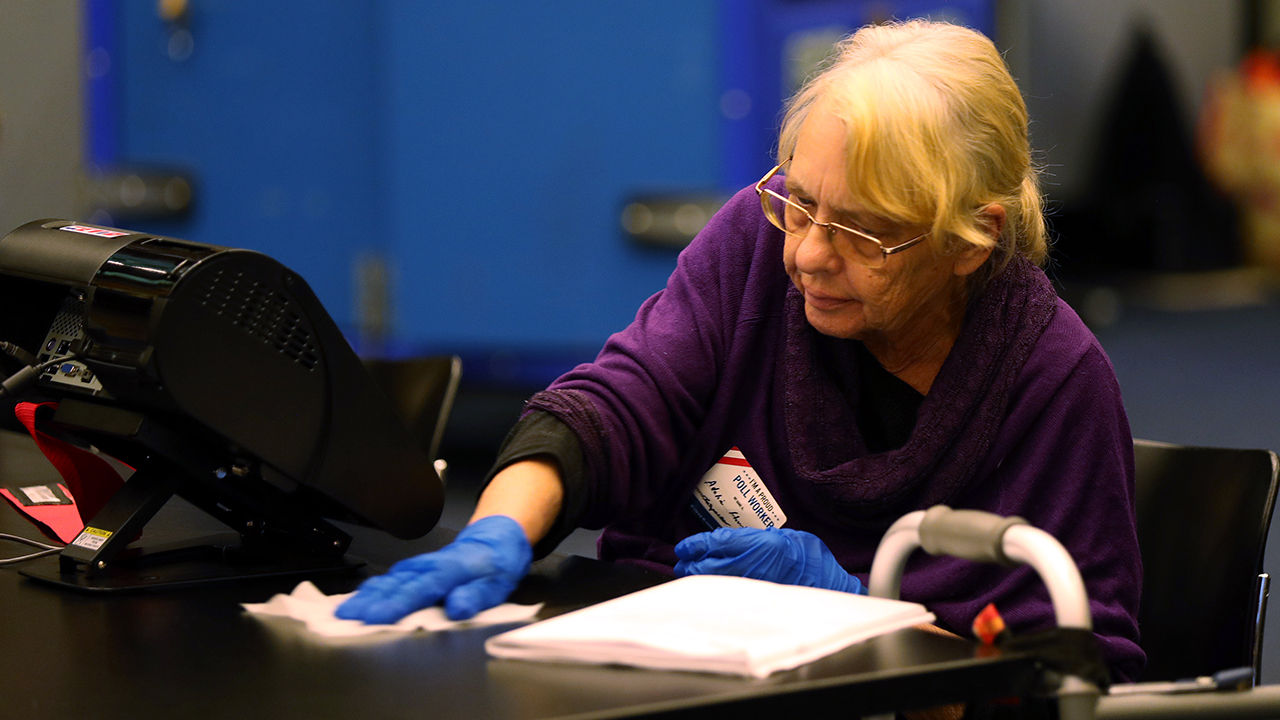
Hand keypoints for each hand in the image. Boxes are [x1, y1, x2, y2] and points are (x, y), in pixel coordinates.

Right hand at [336, 515, 532, 622]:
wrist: (495, 540)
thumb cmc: (494, 566)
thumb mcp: (496, 585)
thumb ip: (476, 597)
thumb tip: (457, 607)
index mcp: (450, 570)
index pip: (420, 589)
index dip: (397, 604)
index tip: (375, 616)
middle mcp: (429, 566)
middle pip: (396, 584)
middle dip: (369, 601)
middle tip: (345, 617)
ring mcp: (419, 566)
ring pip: (389, 580)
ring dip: (366, 595)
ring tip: (344, 610)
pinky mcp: (414, 570)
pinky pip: (390, 579)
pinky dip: (372, 589)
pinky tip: (359, 598)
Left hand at [674, 527, 865, 593]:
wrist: (827, 581)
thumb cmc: (806, 555)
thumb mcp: (777, 536)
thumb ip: (748, 539)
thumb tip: (718, 543)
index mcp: (762, 543)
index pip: (716, 542)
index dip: (695, 545)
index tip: (683, 548)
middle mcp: (756, 564)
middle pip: (709, 566)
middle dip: (691, 565)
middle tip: (682, 563)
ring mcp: (755, 584)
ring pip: (715, 582)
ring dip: (698, 579)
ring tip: (689, 574)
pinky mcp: (755, 598)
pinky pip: (727, 594)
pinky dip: (713, 590)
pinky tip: (708, 587)